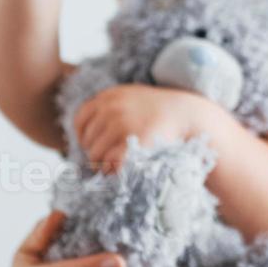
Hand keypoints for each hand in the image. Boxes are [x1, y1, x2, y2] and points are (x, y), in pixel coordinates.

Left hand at [72, 84, 209, 172]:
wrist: (187, 114)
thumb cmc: (160, 110)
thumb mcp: (132, 97)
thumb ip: (110, 106)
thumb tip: (85, 130)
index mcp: (109, 97)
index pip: (80, 119)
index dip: (82, 135)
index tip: (91, 144)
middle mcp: (111, 108)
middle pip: (87, 140)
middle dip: (95, 152)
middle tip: (108, 158)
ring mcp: (121, 125)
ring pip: (96, 154)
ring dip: (103, 163)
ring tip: (115, 165)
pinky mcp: (131, 142)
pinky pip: (111, 163)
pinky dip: (113, 170)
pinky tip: (120, 170)